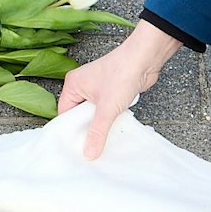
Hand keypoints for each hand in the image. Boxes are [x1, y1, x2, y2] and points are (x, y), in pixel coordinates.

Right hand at [58, 21, 182, 158]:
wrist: (146, 59)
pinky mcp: (112, 91)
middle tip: (89, 147)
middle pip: (79, 115)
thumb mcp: (107, 108)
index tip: (75, 147)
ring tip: (103, 138)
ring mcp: (98, 88)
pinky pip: (106, 110)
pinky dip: (111, 118)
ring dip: (101, 123)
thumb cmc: (122, 72)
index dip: (70, 131)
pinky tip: (114, 127)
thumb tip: (89, 152)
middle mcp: (83, 85)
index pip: (65, 113)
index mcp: (73, 84)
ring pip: (95, 113)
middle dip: (87, 129)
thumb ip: (97, 132)